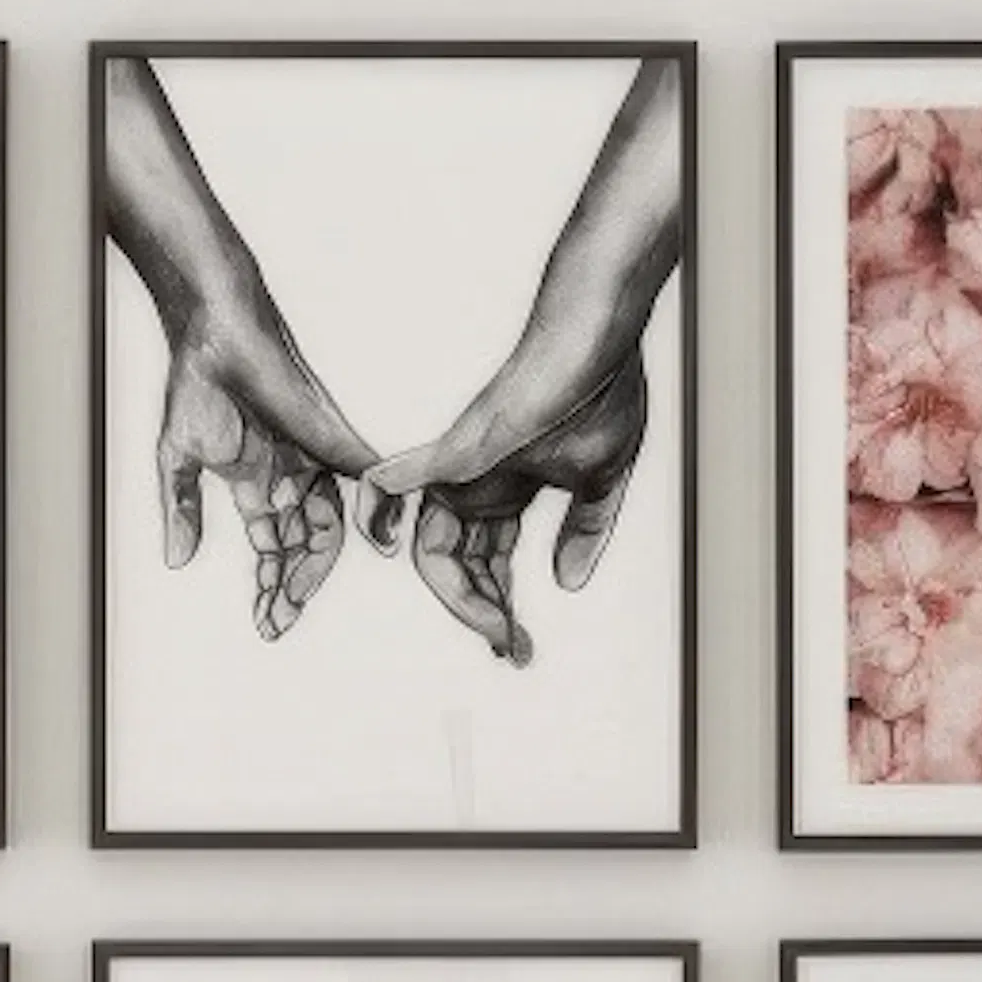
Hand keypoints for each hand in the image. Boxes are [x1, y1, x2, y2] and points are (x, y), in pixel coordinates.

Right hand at [156, 289, 375, 641]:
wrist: (215, 332)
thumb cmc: (197, 382)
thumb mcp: (178, 459)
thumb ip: (183, 509)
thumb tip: (177, 560)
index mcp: (256, 485)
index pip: (271, 548)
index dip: (270, 586)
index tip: (266, 623)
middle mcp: (290, 477)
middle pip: (302, 546)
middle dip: (290, 586)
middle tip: (279, 618)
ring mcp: (312, 459)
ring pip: (327, 525)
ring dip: (314, 565)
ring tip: (295, 597)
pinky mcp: (332, 435)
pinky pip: (362, 478)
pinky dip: (375, 509)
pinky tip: (377, 539)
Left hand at [359, 330, 647, 660]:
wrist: (599, 334)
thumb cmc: (601, 389)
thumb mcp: (600, 481)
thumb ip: (584, 531)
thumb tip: (566, 583)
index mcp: (506, 491)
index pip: (487, 563)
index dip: (498, 608)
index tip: (520, 646)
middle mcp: (476, 484)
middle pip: (457, 567)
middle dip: (481, 614)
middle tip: (512, 647)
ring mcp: (462, 467)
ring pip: (430, 548)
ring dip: (457, 597)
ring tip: (491, 626)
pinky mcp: (459, 444)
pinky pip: (401, 480)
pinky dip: (382, 507)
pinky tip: (379, 536)